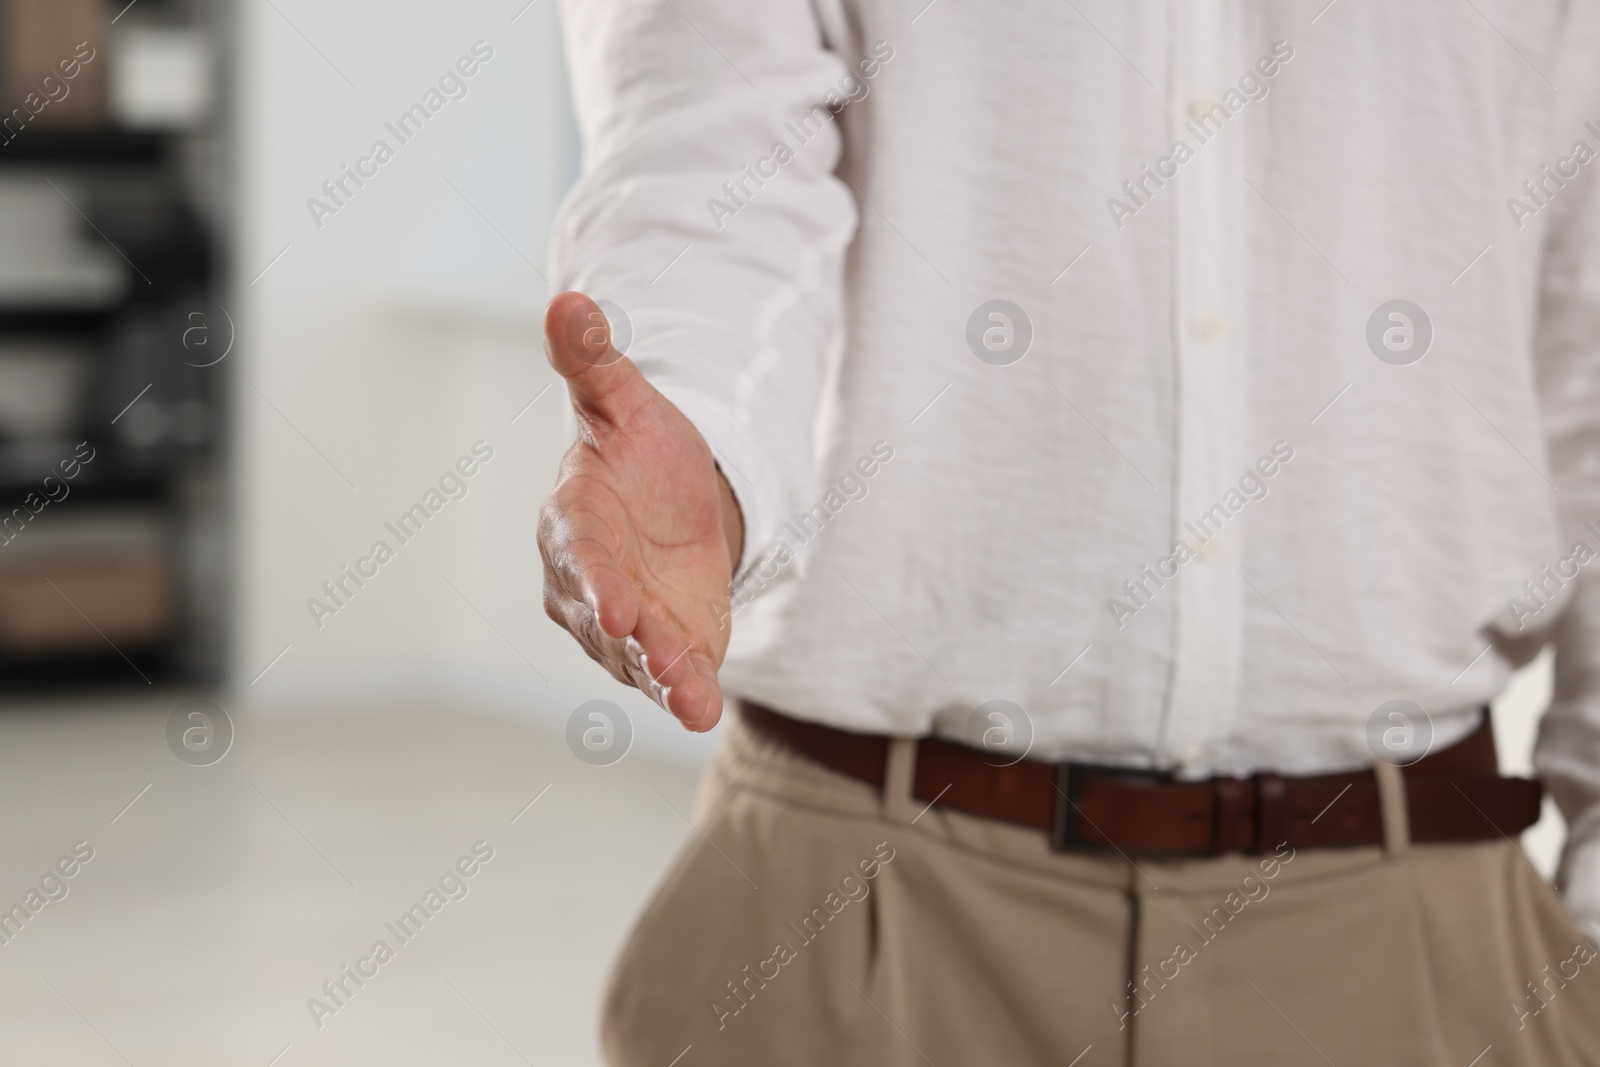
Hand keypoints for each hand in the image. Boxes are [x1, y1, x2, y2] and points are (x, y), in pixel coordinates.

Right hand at [538, 292, 743, 730]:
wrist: (677, 502)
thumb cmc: (640, 450)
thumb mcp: (625, 401)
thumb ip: (595, 362)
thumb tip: (568, 301)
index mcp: (571, 520)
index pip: (577, 552)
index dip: (593, 580)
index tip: (614, 602)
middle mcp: (586, 583)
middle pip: (604, 616)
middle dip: (631, 638)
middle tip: (660, 655)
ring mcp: (622, 624)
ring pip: (635, 655)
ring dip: (662, 676)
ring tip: (690, 697)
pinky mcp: (662, 648)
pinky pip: (669, 676)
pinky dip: (685, 694)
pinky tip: (703, 713)